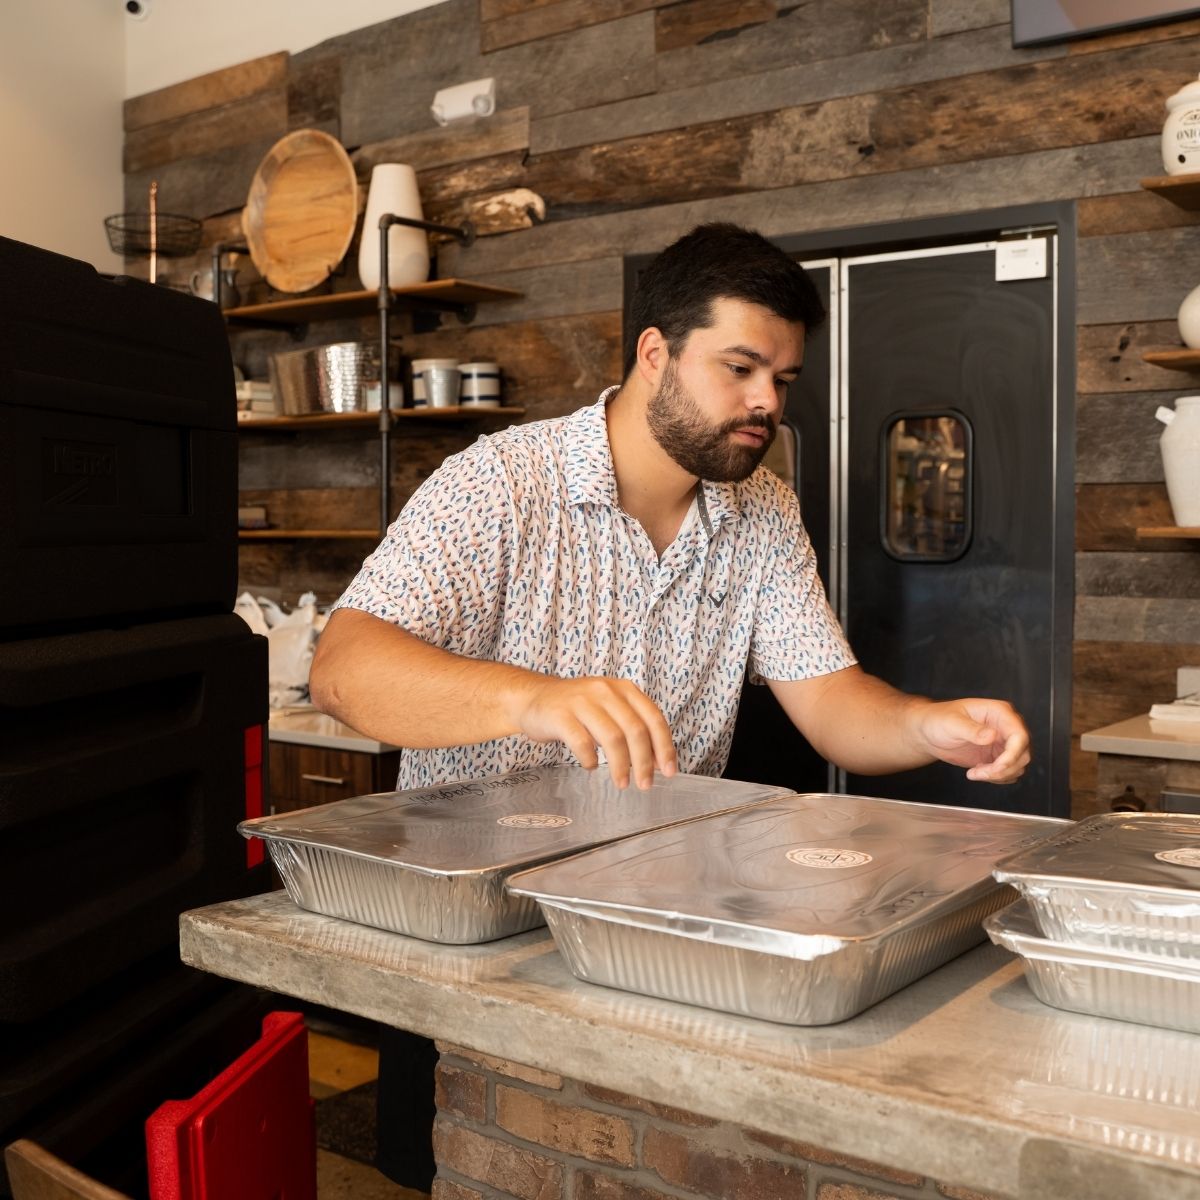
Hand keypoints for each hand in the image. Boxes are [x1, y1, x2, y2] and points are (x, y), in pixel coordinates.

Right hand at [513, 676, 677, 789]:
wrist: (534, 698)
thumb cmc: (577, 710)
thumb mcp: (610, 711)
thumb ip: (634, 730)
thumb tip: (659, 762)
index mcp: (623, 689)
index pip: (653, 718)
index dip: (664, 747)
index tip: (669, 771)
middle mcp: (605, 690)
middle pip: (634, 730)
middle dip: (644, 762)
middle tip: (644, 785)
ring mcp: (581, 701)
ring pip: (612, 737)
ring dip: (620, 766)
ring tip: (622, 783)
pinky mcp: (560, 715)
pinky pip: (582, 743)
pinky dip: (590, 760)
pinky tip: (590, 766)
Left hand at [913, 697, 1030, 783]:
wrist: (929, 732)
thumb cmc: (938, 720)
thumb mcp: (952, 723)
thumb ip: (971, 729)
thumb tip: (991, 735)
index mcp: (999, 712)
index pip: (1019, 735)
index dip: (1013, 754)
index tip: (997, 767)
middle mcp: (1005, 726)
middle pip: (1023, 753)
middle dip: (1004, 768)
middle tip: (980, 773)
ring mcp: (1003, 742)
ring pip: (1018, 765)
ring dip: (999, 775)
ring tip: (975, 772)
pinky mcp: (998, 756)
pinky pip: (1009, 772)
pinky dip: (997, 778)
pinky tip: (977, 772)